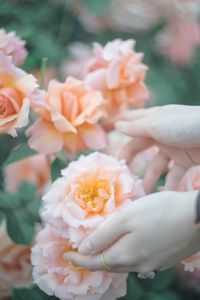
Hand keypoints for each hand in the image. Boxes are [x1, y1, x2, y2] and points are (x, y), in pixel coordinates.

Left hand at [64, 190, 199, 272]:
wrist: (197, 217)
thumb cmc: (160, 211)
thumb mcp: (127, 217)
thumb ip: (104, 235)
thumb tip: (83, 249)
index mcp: (125, 255)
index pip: (94, 261)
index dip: (78, 258)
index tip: (66, 253)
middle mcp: (137, 264)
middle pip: (108, 265)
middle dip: (92, 259)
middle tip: (81, 251)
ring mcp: (152, 263)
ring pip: (123, 263)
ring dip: (109, 257)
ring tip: (101, 248)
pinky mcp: (163, 258)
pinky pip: (137, 260)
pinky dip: (125, 254)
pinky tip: (127, 245)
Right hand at [115, 105, 199, 192]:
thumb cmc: (188, 125)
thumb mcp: (158, 124)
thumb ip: (136, 127)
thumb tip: (117, 125)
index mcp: (154, 121)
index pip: (130, 123)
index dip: (116, 128)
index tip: (101, 136)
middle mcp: (162, 134)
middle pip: (140, 148)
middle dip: (130, 163)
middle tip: (120, 178)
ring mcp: (175, 148)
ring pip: (156, 166)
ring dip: (149, 179)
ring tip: (142, 195)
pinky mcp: (187, 161)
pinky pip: (174, 175)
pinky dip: (169, 185)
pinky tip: (163, 196)